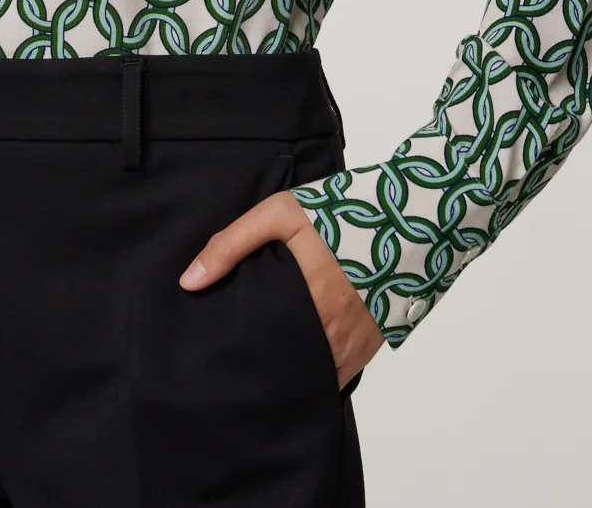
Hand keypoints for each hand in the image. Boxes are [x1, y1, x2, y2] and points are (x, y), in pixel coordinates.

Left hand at [178, 186, 385, 390]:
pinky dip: (321, 371)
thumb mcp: (279, 214)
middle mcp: (334, 332)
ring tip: (268, 365)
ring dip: (295, 372)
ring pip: (316, 375)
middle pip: (290, 367)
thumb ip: (232, 244)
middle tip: (241, 363)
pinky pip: (341, 373)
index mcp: (309, 301)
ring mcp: (356, 344)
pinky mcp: (373, 346)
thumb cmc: (338, 215)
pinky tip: (302, 361)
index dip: (245, 356)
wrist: (402, 220)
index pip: (266, 348)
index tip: (224, 357)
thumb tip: (189, 282)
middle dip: (267, 369)